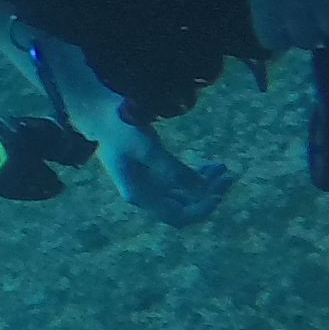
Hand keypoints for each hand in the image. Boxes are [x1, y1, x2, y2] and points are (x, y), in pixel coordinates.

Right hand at [97, 120, 234, 225]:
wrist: (100, 113)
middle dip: (208, 194)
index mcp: (140, 195)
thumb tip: (201, 189)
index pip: (177, 216)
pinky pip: (181, 183)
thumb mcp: (147, 147)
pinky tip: (210, 165)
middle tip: (228, 175)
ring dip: (205, 185)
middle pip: (184, 207)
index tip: (219, 193)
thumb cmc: (120, 128)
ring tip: (222, 167)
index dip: (200, 209)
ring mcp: (150, 186)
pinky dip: (196, 176)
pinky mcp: (154, 174)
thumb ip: (173, 169)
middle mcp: (146, 196)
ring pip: (186, 195)